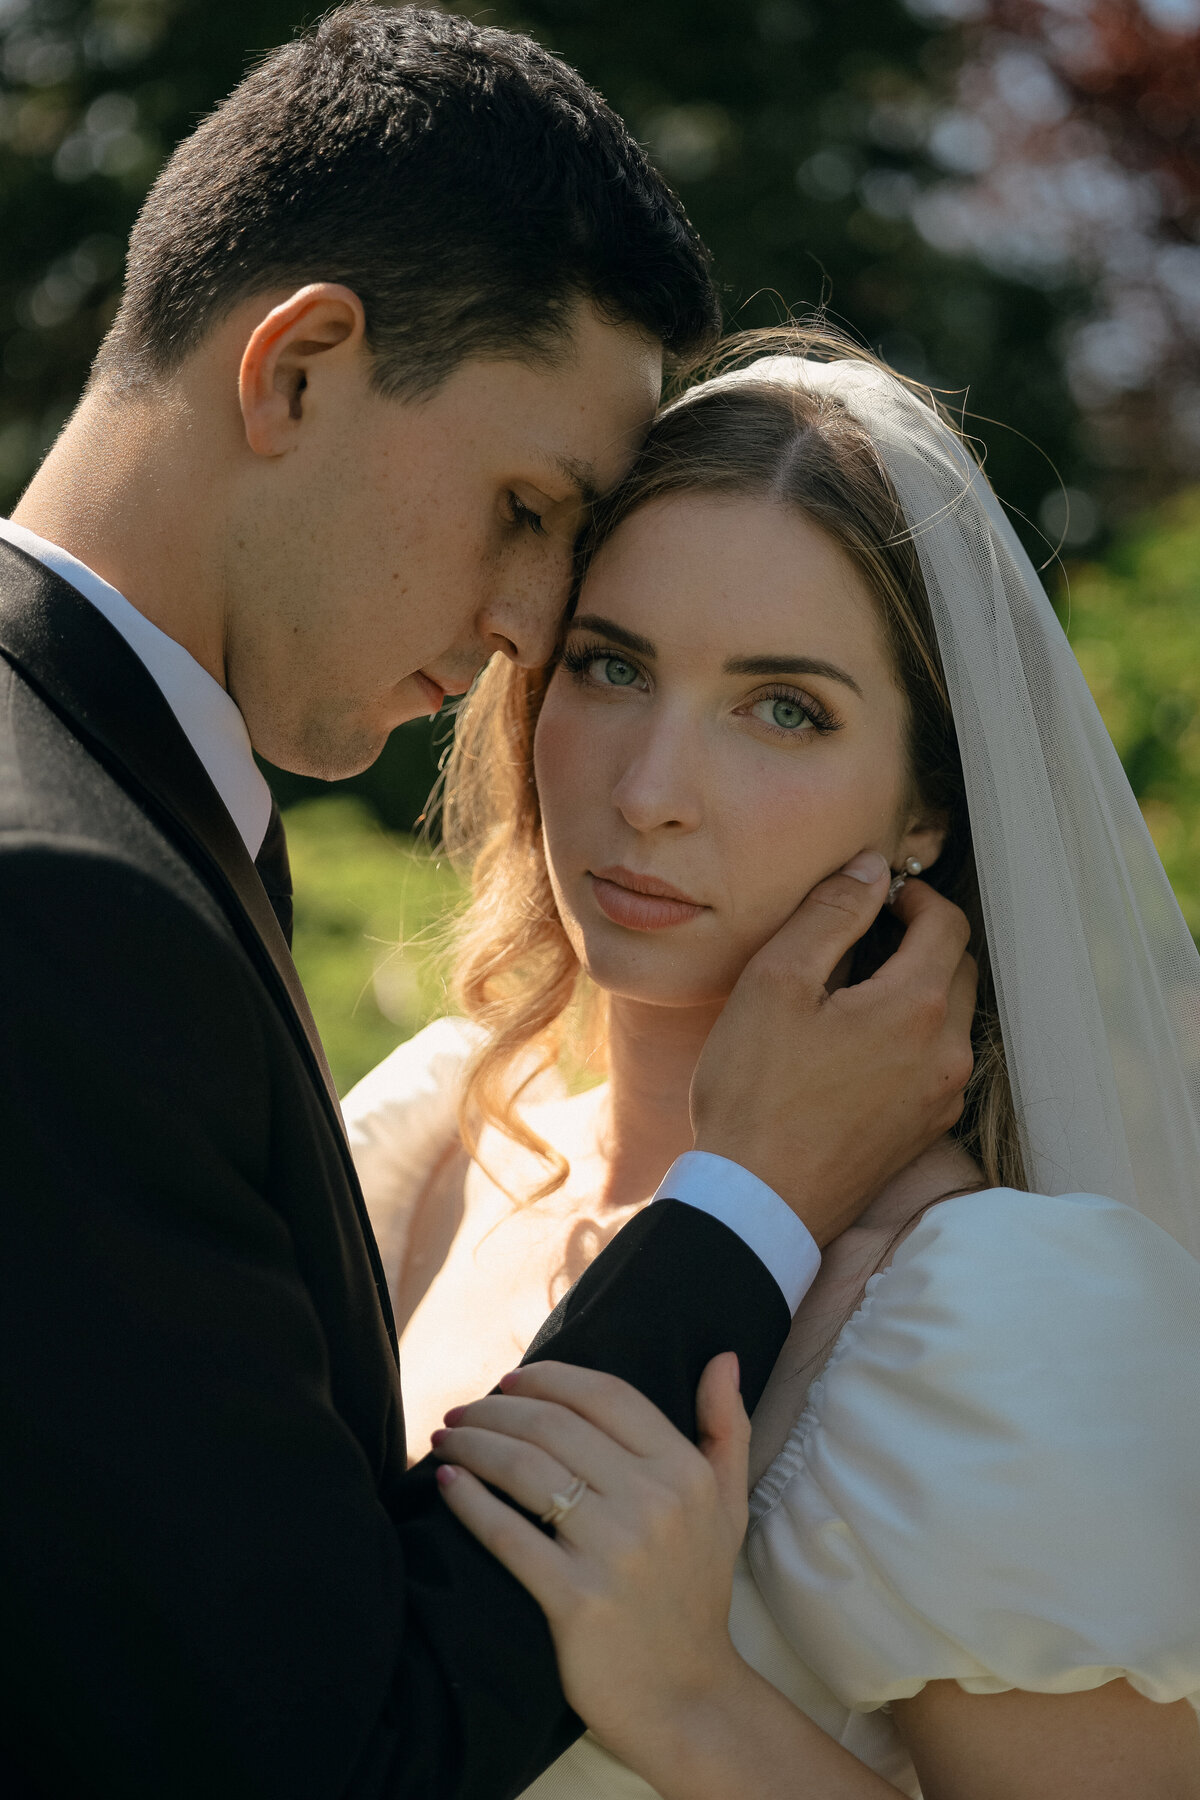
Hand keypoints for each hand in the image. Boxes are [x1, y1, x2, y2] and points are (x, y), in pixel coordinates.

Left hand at [431, 1355, 751, 1778]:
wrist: (687, 1699)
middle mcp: (653, 1503)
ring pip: (524, 1469)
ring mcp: (614, 1552)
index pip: (605, 1395)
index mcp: (685, 1472)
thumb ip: (727, 1426)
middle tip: (463, 1411)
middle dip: (496, 1408)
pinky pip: (508, 1534)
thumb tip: (723, 1355)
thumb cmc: (696, 1592)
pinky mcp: (575, 1599)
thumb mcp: (727, 1505)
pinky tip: (447, 1482)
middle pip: (554, 1425)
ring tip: (447, 1439)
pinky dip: (469, 1500)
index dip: (549, 1377)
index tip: (510, 1380)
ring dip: (474, 1443)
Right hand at [691, 853, 975, 1245]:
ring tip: (853, 989)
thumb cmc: (756, 1091)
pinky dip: (910, 1036)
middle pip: (957, 969)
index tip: (876, 895)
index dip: (914, 897)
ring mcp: (940, 1098)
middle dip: (920, 939)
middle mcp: (947, 1053)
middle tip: (863, 935)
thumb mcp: (777, 982)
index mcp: (918, 1007)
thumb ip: (831, 914)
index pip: (948, 923)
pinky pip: (935, 1062)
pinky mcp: (923, 1131)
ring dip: (917, 988)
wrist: (758, 1203)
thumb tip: (871, 868)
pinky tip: (855, 1045)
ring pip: (948, 1018)